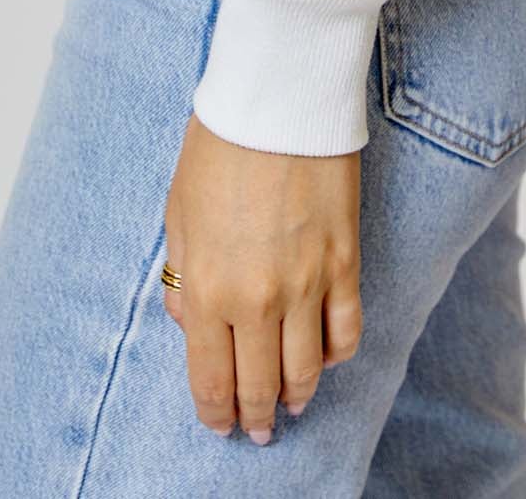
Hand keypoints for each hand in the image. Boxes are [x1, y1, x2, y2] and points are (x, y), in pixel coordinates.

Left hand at [161, 111, 364, 443]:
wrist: (279, 97)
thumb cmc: (219, 145)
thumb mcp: (178, 211)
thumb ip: (183, 275)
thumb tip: (190, 322)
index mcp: (208, 289)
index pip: (212, 380)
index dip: (216, 413)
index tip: (220, 424)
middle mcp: (257, 300)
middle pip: (260, 386)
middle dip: (256, 416)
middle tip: (258, 429)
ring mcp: (306, 284)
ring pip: (307, 371)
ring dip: (298, 397)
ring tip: (292, 405)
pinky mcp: (345, 262)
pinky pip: (347, 331)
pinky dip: (337, 356)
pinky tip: (326, 359)